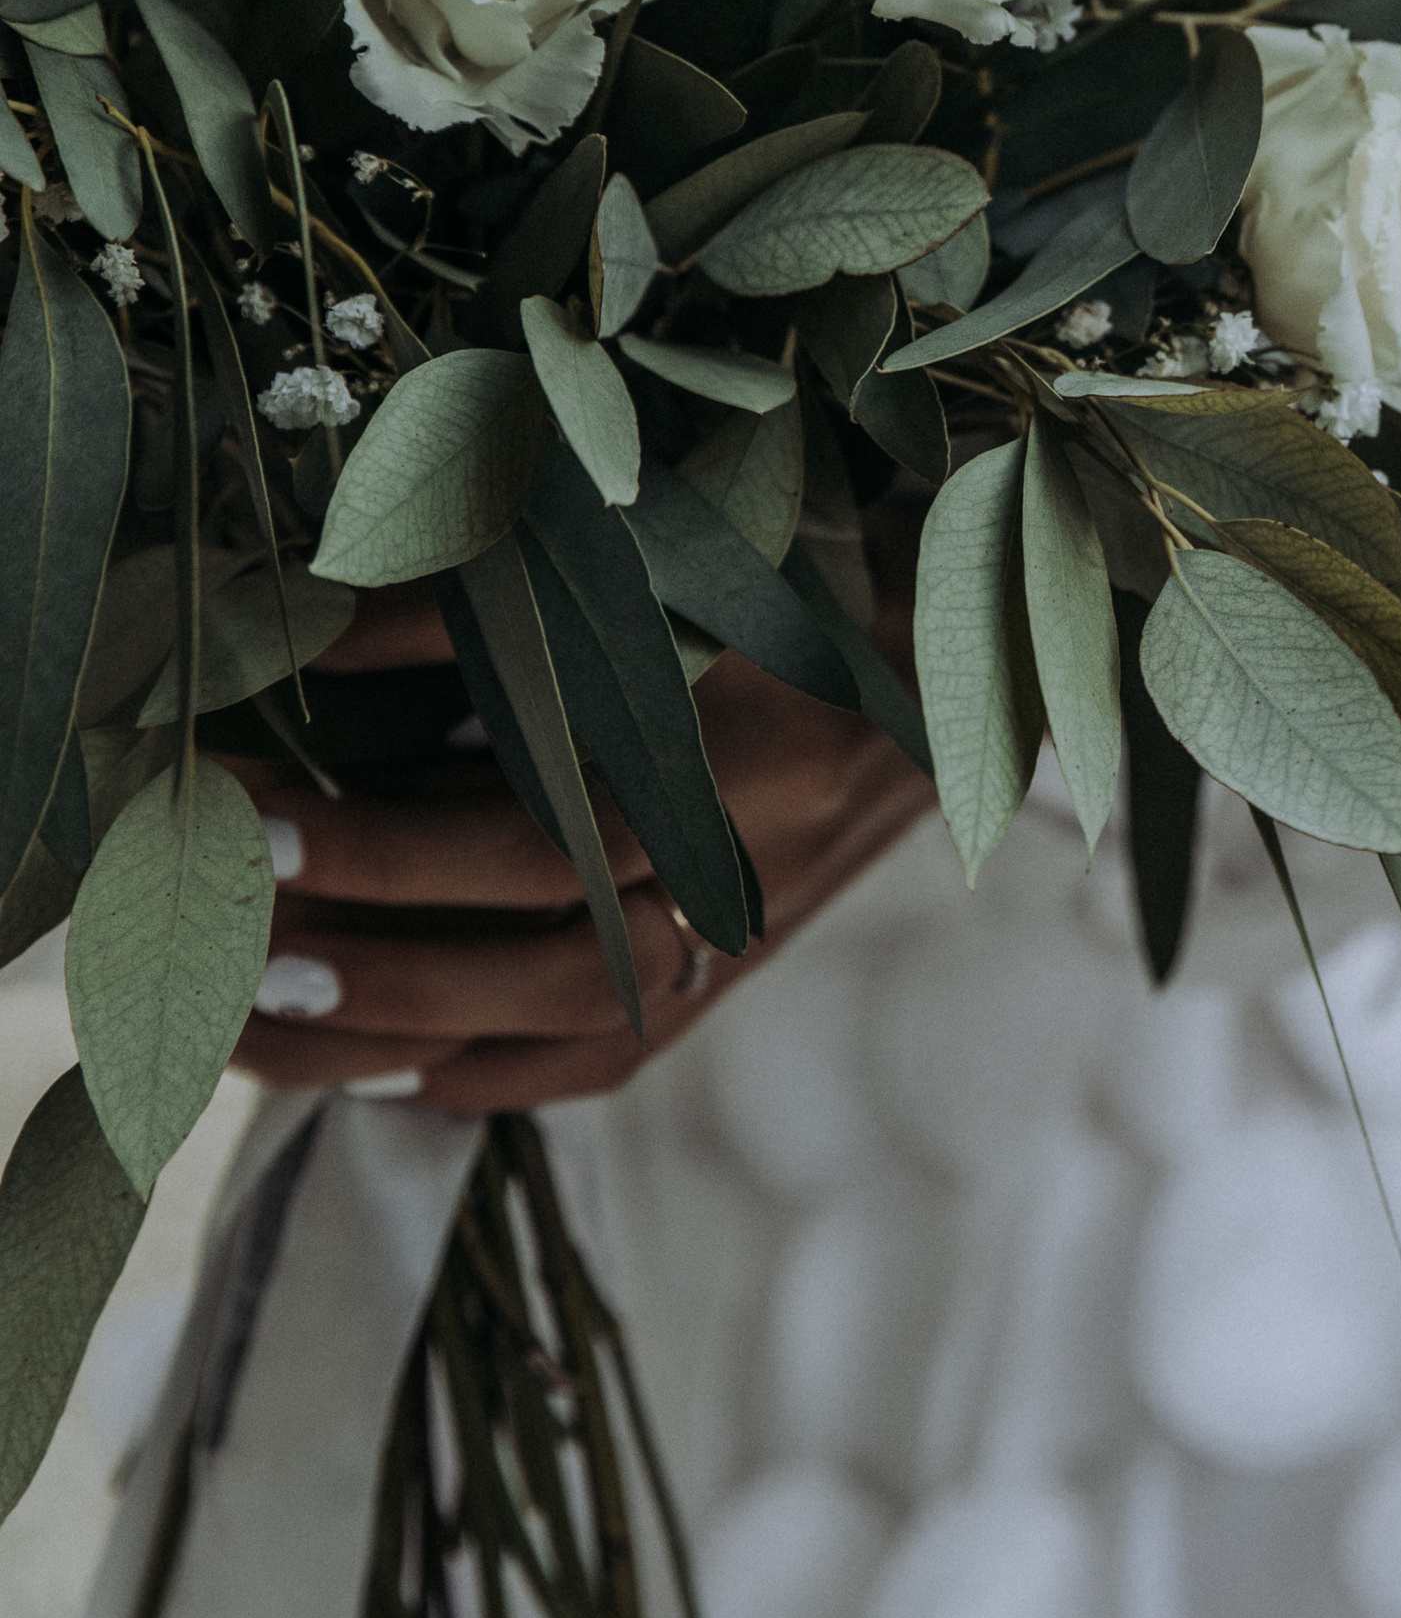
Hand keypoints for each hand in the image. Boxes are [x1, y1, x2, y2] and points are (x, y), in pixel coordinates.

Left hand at [222, 590, 938, 1114]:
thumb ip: (489, 593)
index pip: (548, 806)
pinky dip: (482, 1072)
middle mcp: (763, 836)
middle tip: (228, 924)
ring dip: (403, 1025)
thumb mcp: (650, 546)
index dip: (393, 828)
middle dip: (377, 937)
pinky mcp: (741, 960)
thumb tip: (302, 632)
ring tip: (252, 1017)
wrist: (955, 632)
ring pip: (575, 1011)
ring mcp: (759, 913)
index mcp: (752, 719)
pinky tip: (369, 1070)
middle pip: (557, 933)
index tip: (253, 805)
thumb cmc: (782, 554)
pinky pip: (610, 1053)